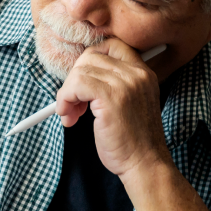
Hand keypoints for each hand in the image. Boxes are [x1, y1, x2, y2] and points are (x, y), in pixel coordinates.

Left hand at [54, 37, 169, 176]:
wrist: (145, 164)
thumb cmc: (133, 140)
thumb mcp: (129, 103)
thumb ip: (113, 85)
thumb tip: (78, 75)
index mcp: (143, 72)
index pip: (110, 46)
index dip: (89, 62)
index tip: (82, 85)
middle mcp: (137, 73)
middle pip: (90, 57)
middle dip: (74, 79)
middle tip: (73, 104)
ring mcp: (125, 84)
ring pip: (80, 71)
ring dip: (67, 93)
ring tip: (71, 115)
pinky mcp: (112, 98)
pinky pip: (76, 84)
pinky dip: (65, 99)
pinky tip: (68, 116)